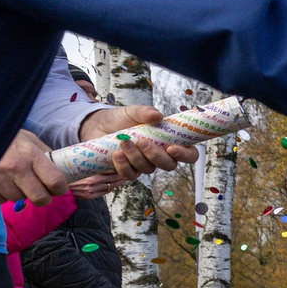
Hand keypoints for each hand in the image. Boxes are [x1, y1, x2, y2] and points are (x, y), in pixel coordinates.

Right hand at [0, 128, 68, 203]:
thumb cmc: (4, 136)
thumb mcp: (28, 139)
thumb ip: (45, 154)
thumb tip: (62, 170)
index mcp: (30, 154)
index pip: (55, 181)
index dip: (60, 188)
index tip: (58, 187)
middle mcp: (15, 167)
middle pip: (40, 198)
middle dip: (42, 196)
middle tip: (39, 189)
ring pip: (19, 200)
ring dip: (20, 193)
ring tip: (13, 179)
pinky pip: (0, 201)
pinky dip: (2, 195)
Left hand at [77, 106, 198, 178]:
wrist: (97, 125)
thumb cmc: (120, 118)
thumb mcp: (133, 111)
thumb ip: (145, 112)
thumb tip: (157, 116)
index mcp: (168, 141)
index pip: (189, 154)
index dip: (186, 155)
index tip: (172, 147)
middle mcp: (159, 156)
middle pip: (169, 165)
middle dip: (156, 156)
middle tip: (142, 142)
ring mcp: (143, 165)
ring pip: (148, 169)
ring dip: (136, 157)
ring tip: (124, 142)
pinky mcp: (127, 170)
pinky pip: (130, 175)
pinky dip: (123, 165)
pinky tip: (116, 154)